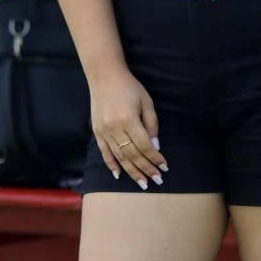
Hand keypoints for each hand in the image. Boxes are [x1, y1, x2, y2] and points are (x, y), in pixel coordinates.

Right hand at [88, 65, 168, 189]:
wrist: (105, 76)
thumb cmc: (129, 87)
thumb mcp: (146, 101)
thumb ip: (151, 124)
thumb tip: (155, 147)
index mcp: (128, 119)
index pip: (144, 145)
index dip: (155, 158)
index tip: (164, 167)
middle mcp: (114, 128)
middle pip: (132, 155)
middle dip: (146, 169)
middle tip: (157, 181)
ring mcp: (104, 131)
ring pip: (119, 157)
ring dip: (131, 172)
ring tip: (142, 183)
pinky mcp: (97, 132)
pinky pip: (104, 152)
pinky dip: (111, 165)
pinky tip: (118, 175)